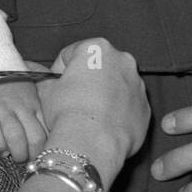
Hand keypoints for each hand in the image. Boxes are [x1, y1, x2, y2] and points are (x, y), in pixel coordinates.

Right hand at [0, 77, 45, 164]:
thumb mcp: (31, 89)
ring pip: (16, 138)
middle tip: (30, 161)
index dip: (46, 147)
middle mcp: (21, 106)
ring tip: (16, 157)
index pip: (46, 129)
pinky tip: (1, 149)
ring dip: (17, 154)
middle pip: (35, 137)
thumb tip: (50, 131)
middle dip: (33, 155)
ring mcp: (3, 109)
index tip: (43, 155)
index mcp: (34, 102)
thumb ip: (39, 108)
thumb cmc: (12, 82)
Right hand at [37, 38, 148, 186]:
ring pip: (116, 87)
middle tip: (73, 101)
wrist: (92, 143)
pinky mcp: (145, 108)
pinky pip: (128, 106)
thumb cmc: (68, 113)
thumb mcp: (47, 90)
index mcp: (98, 48)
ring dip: (104, 97)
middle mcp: (123, 60)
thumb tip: (46, 79)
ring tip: (88, 116)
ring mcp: (138, 84)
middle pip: (99, 68)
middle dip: (87, 81)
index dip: (60, 72)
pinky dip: (117, 113)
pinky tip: (103, 126)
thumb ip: (48, 78)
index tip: (57, 86)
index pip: (72, 54)